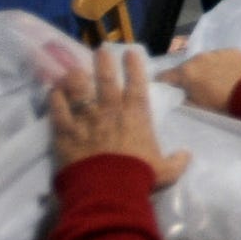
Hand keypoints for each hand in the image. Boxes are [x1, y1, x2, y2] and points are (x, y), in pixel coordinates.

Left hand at [45, 45, 189, 188]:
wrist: (108, 189)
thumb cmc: (138, 175)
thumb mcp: (165, 170)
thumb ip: (176, 161)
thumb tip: (186, 155)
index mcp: (136, 115)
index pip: (136, 83)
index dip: (134, 66)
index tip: (129, 52)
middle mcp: (110, 110)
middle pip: (105, 79)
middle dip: (103, 62)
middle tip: (99, 50)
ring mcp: (86, 118)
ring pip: (78, 89)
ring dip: (75, 77)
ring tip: (72, 69)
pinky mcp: (66, 131)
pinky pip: (58, 109)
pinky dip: (55, 98)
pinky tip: (53, 91)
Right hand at [164, 48, 240, 114]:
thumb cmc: (222, 104)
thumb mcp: (198, 107)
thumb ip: (183, 99)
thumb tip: (177, 94)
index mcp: (186, 72)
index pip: (165, 75)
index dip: (164, 82)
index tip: (166, 88)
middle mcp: (198, 58)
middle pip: (187, 67)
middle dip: (189, 76)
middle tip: (196, 87)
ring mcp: (216, 52)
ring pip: (205, 60)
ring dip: (206, 68)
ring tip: (216, 80)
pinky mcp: (232, 50)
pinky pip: (222, 57)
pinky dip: (222, 64)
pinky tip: (230, 74)